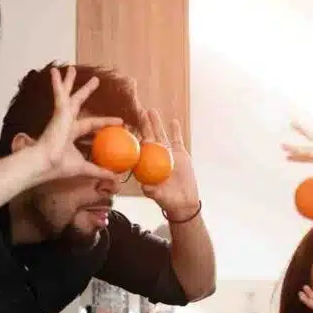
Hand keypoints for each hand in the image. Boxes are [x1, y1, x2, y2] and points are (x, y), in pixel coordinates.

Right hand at [32, 67, 123, 184]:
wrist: (45, 164)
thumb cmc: (59, 167)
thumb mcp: (85, 167)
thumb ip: (99, 170)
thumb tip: (115, 178)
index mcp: (71, 134)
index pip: (92, 125)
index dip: (105, 122)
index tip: (120, 121)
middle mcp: (65, 123)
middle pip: (77, 103)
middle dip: (85, 91)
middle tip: (95, 80)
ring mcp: (61, 117)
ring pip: (67, 95)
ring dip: (69, 82)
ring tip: (71, 68)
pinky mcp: (58, 113)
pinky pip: (59, 95)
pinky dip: (57, 84)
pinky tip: (56, 71)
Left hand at [129, 84, 199, 217]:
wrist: (185, 202)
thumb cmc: (168, 201)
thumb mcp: (160, 197)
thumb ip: (152, 191)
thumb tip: (145, 187)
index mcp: (146, 165)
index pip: (137, 149)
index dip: (133, 138)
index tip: (127, 128)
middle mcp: (154, 157)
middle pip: (148, 137)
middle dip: (143, 124)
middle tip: (138, 110)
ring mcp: (167, 154)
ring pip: (161, 135)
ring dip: (156, 123)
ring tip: (152, 110)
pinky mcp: (180, 155)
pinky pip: (177, 140)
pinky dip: (176, 131)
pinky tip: (173, 121)